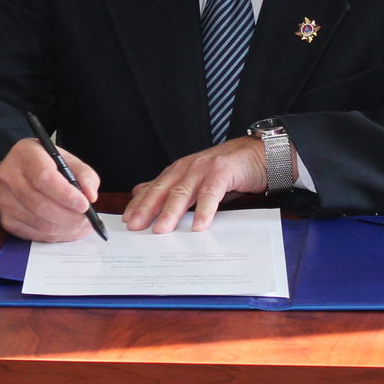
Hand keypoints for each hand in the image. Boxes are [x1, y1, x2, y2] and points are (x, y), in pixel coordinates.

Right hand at [0, 137, 100, 242]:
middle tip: (89, 221)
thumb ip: (83, 174)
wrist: (14, 171)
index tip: (85, 205)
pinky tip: (68, 231)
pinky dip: (56, 237)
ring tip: (83, 226)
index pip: (44, 177)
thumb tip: (91, 195)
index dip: (66, 195)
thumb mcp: (65, 159)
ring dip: (66, 230)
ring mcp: (5, 200)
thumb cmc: (43, 164)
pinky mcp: (7, 220)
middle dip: (70, 217)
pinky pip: (35, 235)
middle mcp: (10, 177)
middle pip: (40, 205)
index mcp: (25, 155)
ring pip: (39, 224)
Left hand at [122, 137, 266, 233]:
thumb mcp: (194, 179)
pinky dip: (203, 211)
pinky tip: (198, 225)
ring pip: (182, 192)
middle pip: (162, 190)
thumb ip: (170, 188)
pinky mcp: (222, 173)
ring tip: (162, 229)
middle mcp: (186, 168)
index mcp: (178, 171)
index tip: (127, 221)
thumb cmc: (226, 170)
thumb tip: (140, 194)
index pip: (153, 189)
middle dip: (147, 208)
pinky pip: (210, 194)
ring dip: (171, 212)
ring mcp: (203, 169)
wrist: (256, 154)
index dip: (138, 204)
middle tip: (135, 226)